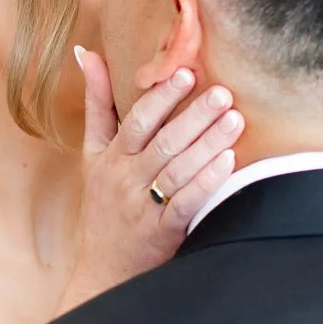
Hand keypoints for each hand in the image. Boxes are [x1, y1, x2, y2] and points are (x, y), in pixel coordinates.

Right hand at [61, 53, 243, 308]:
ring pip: (178, 170)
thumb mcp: (93, 154)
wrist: (104, 269)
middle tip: (223, 94)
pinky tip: (228, 163)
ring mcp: (143, 207)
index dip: (161, 97)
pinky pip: (186, 203)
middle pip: (163, 142)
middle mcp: (126, 179)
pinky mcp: (162, 233)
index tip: (185, 73)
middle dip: (195, 117)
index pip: (137, 121)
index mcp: (112, 157)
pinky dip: (206, 182)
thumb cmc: (103, 205)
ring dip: (208, 144)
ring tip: (235, 121)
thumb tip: (86, 54)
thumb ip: (97, 104)